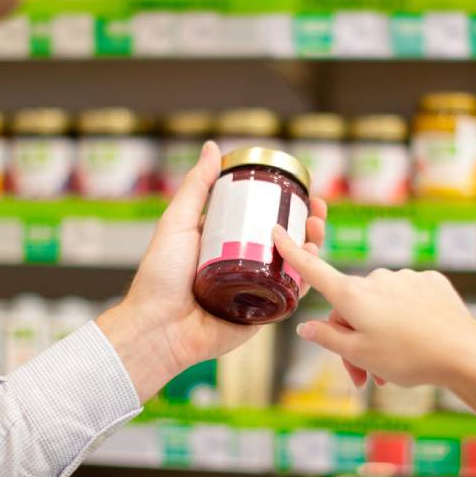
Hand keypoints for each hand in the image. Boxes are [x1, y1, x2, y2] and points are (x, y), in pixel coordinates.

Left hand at [99, 142, 327, 400]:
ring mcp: (253, 289)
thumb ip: (196, 187)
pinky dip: (306, 279)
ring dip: (312, 247)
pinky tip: (314, 262)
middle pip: (283, 239)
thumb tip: (213, 148)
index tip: (302, 189)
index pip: (260, 217)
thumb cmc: (159, 277)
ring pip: (292, 265)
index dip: (284, 203)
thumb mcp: (177, 223)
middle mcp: (241, 264)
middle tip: (318, 210)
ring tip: (318, 231)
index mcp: (223, 242)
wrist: (157, 328)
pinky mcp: (261, 314)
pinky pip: (289, 296)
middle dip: (306, 223)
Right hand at [272, 227, 475, 467]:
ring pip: (379, 306)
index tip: (276, 230)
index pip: (314, 270)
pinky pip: (406, 299)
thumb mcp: (360, 354)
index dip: (292, 251)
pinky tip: (417, 340)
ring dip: (378, 333)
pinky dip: (404, 319)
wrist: (464, 353)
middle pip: (350, 306)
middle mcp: (376, 279)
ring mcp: (404, 278)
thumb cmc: (408, 357)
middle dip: (351, 338)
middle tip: (363, 377)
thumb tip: (306, 327)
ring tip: (392, 368)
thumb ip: (328, 338)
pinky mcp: (429, 283)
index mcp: (353, 295)